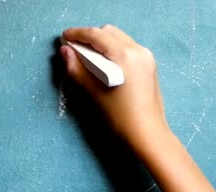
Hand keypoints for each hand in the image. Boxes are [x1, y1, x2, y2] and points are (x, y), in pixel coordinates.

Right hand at [60, 25, 168, 149]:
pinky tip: (105, 63)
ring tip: (89, 56)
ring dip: (103, 42)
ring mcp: (147, 57)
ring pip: (120, 38)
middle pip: (109, 32)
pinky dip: (114, 49)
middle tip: (75, 48)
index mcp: (125, 55)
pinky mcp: (150, 65)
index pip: (97, 35)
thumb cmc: (119, 116)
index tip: (64, 37)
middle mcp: (138, 50)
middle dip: (90, 36)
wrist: (147, 134)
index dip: (78, 34)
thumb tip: (65, 50)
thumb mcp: (94, 92)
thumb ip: (77, 69)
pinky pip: (129, 48)